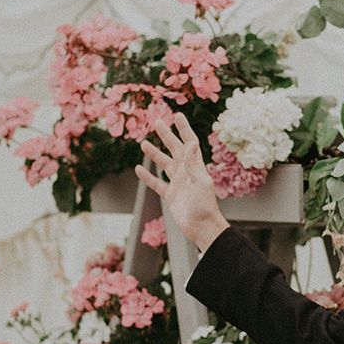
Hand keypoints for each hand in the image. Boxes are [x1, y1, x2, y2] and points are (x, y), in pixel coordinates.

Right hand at [135, 113, 229, 251]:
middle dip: (167, 135)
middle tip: (157, 122)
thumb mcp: (201, 182)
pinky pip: (156, 183)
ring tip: (144, 143)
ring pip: (164, 164)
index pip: (190, 143)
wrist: (202, 228)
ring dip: (154, 154)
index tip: (177, 115)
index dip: (184, 129)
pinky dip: (147, 176)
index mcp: (195, 167)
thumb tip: (190, 143)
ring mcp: (177, 184)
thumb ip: (193, 163)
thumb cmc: (204, 206)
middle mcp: (186, 172)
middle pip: (175, 149)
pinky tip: (139, 169)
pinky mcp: (170, 196)